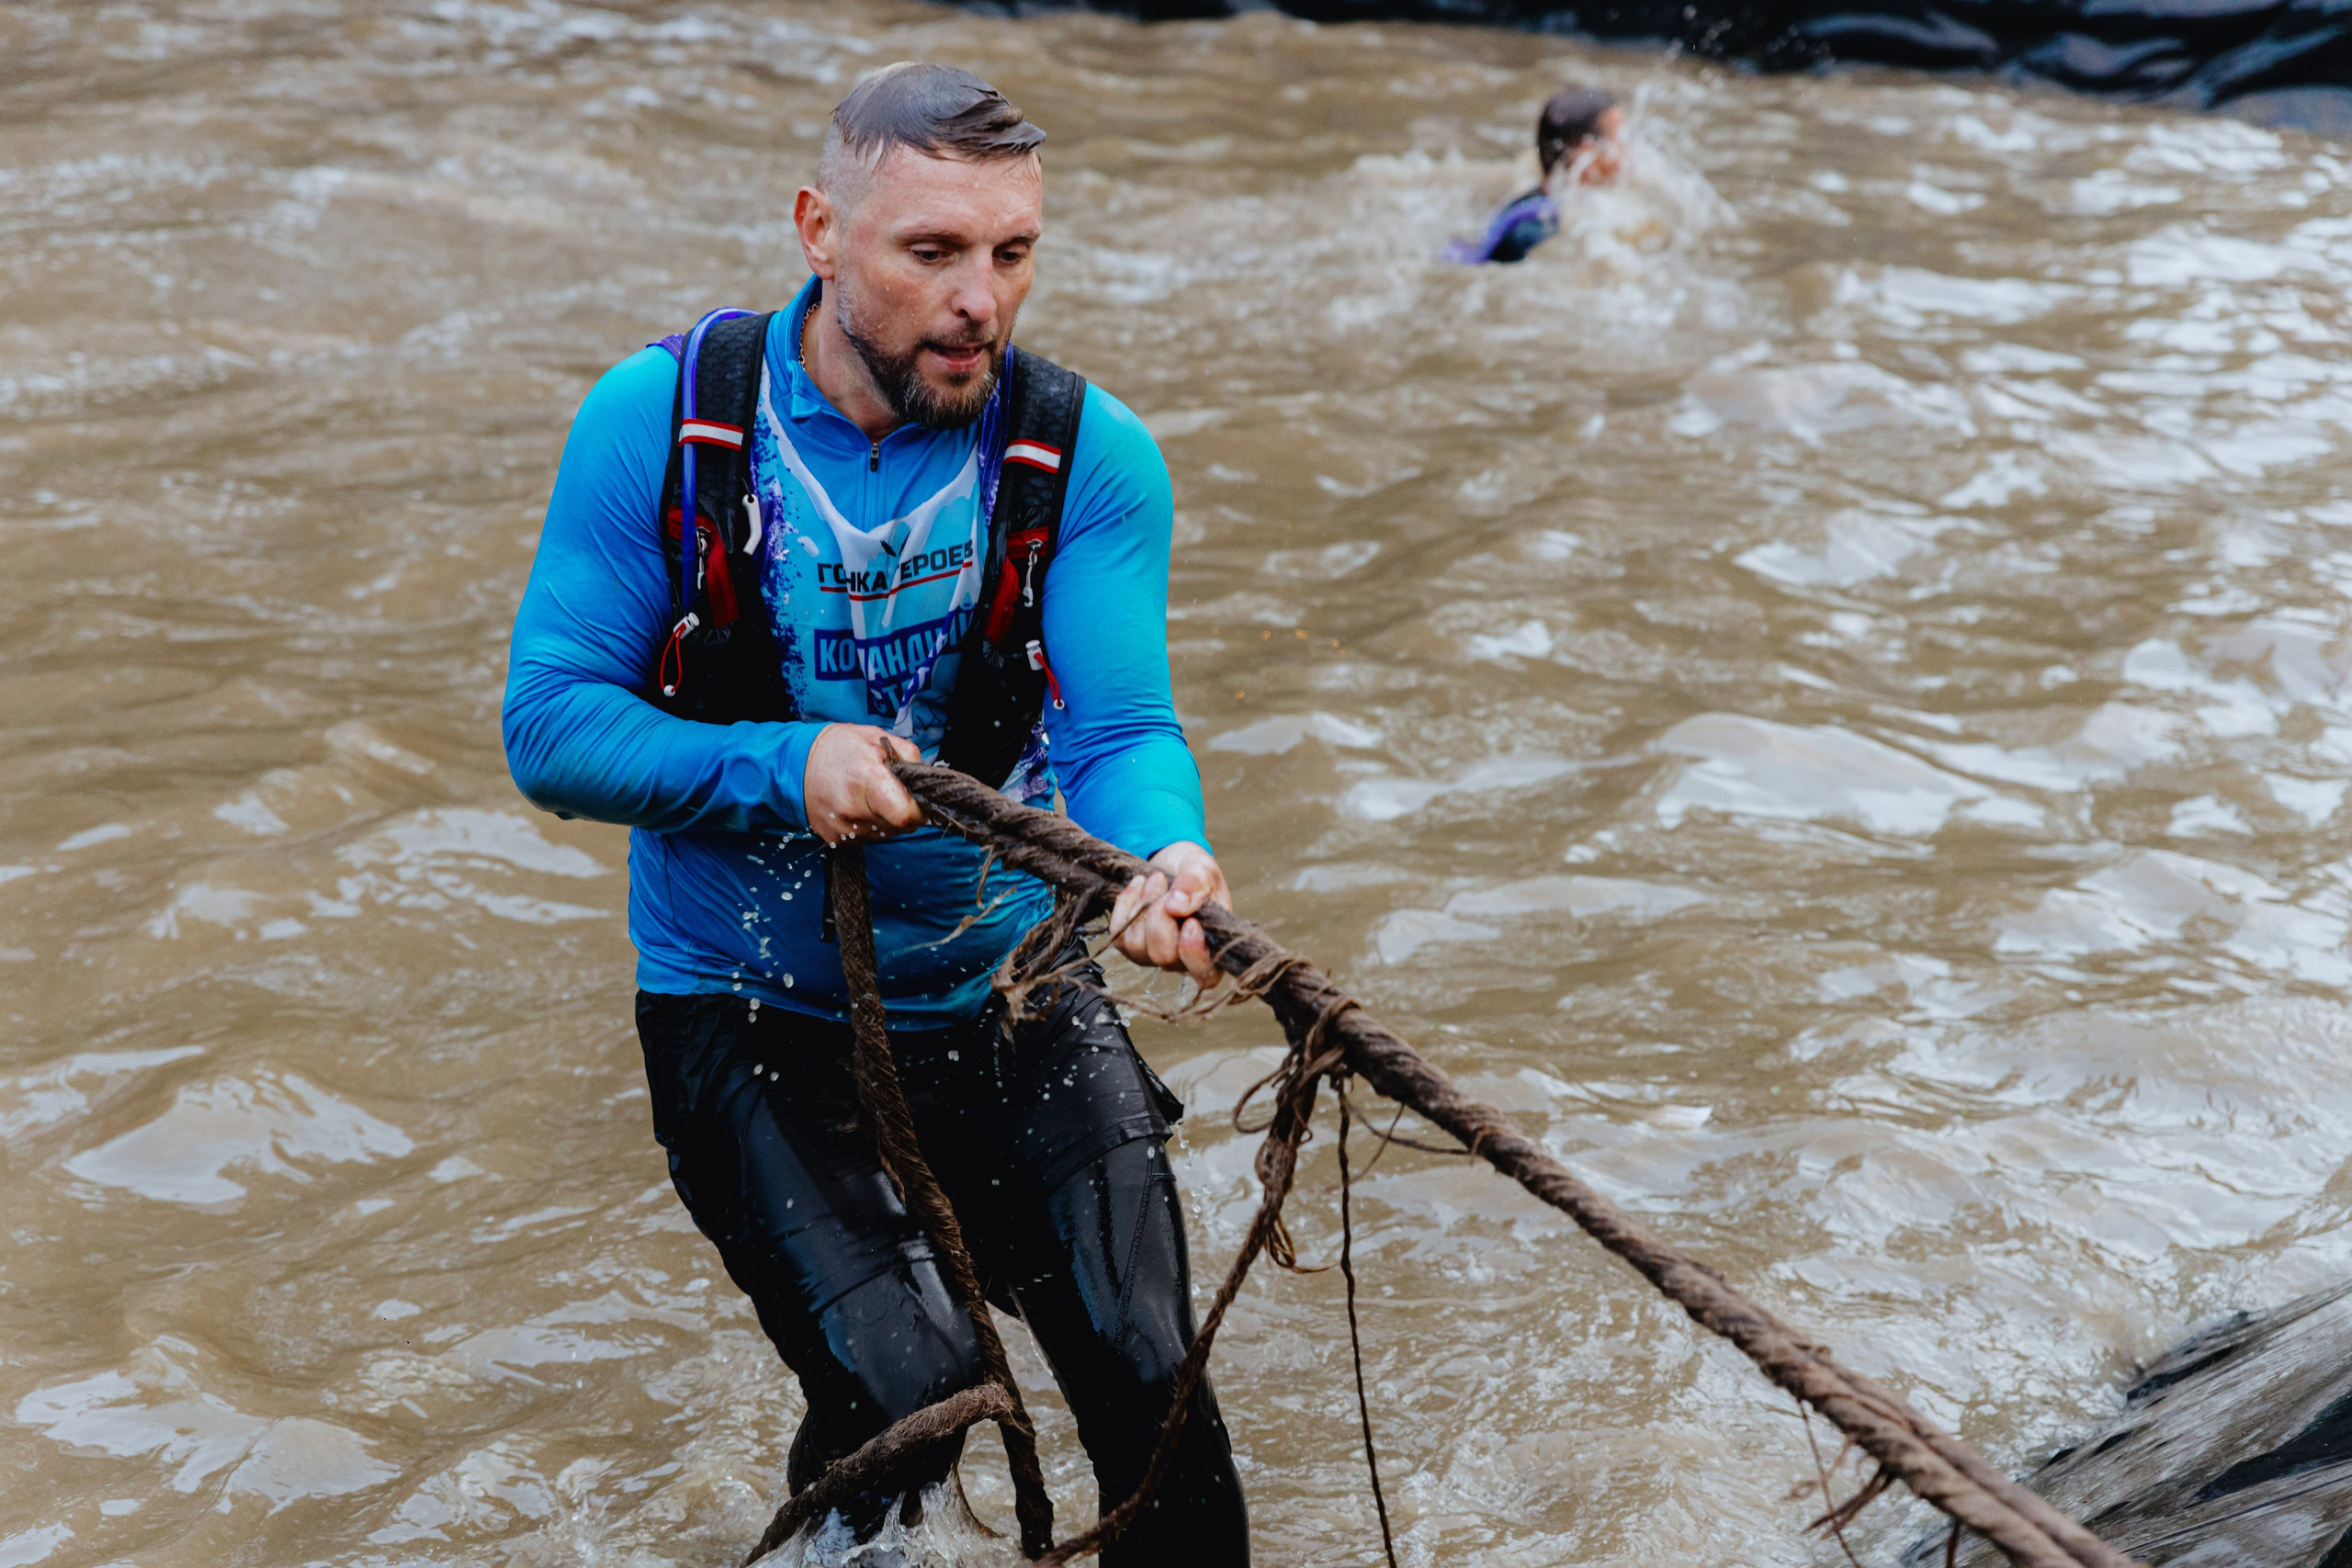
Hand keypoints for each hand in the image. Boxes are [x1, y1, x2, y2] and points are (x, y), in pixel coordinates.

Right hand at [803, 724, 923, 843]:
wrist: (794, 765)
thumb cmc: (837, 748)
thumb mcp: (876, 737)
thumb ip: (908, 756)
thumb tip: (923, 780)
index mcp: (866, 781)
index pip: (906, 814)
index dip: (919, 807)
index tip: (916, 796)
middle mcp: (854, 812)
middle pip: (901, 826)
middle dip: (905, 809)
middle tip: (892, 789)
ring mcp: (844, 830)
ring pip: (887, 834)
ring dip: (889, 818)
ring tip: (873, 795)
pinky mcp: (837, 841)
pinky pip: (870, 838)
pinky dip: (872, 824)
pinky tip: (860, 805)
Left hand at [1110, 841, 1228, 986]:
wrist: (1173, 863)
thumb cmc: (1196, 874)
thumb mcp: (1204, 870)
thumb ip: (1196, 885)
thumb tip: (1177, 905)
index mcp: (1211, 950)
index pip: (1205, 975)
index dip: (1194, 954)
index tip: (1191, 923)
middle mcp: (1181, 960)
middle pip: (1163, 956)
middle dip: (1160, 916)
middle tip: (1165, 882)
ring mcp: (1151, 954)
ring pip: (1137, 945)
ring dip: (1143, 905)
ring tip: (1156, 878)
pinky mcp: (1128, 944)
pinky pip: (1118, 932)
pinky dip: (1126, 903)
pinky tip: (1139, 884)